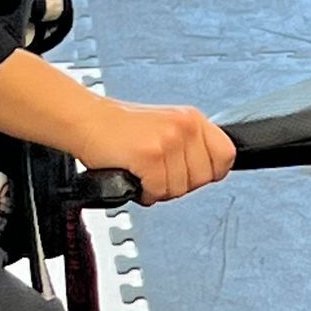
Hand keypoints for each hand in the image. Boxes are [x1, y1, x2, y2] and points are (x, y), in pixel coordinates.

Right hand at [76, 98, 235, 205]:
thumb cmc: (118, 128)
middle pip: (203, 179)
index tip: (188, 173)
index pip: (226, 156)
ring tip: (142, 172)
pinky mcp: (150, 155)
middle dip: (179, 185)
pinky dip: (143, 192)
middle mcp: (185, 126)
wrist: (84, 120)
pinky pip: (158, 191)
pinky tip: (133, 175)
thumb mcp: (165, 126)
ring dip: (158, 189)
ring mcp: (169, 140)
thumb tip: (210, 172)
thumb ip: (190, 146)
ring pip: (179, 189)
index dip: (208, 172)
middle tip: (157, 173)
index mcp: (192, 119)